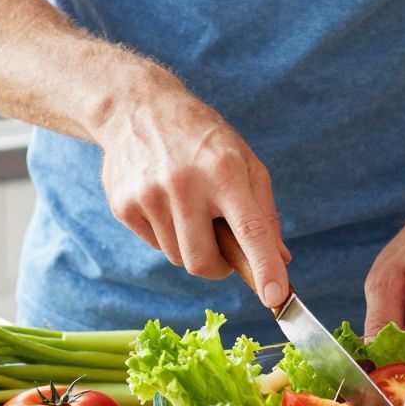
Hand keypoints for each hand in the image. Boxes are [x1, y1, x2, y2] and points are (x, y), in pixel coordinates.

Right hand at [98, 73, 290, 307]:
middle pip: (203, 262)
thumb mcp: (244, 161)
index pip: (250, 228)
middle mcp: (186, 184)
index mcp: (225, 171)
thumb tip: (281, 259)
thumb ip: (264, 211)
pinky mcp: (123, 204)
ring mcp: (149, 195)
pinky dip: (165, 234)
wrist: (138, 108)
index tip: (275, 297)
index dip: (265, 266)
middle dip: (217, 267)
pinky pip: (154, 245)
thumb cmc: (203, 139)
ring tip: (188, 207)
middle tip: (221, 249)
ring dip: (190, 245)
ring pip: (178, 257)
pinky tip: (163, 201)